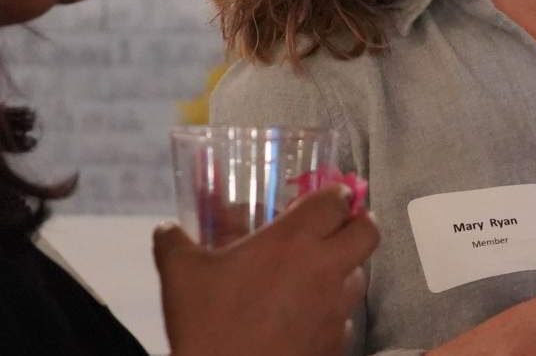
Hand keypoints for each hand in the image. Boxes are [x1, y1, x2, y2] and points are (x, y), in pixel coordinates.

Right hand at [154, 184, 378, 355]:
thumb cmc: (206, 324)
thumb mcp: (180, 273)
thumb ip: (174, 241)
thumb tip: (166, 230)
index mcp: (293, 241)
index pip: (336, 200)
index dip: (334, 194)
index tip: (323, 198)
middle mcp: (325, 269)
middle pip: (369, 232)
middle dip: (357, 224)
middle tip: (335, 229)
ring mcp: (336, 309)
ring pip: (359, 277)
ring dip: (344, 270)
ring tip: (314, 276)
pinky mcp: (337, 343)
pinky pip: (346, 319)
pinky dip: (332, 312)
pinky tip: (305, 317)